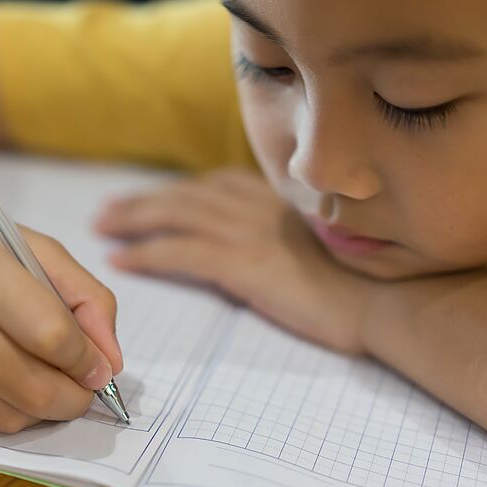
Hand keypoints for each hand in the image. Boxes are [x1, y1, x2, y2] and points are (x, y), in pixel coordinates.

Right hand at [0, 200, 122, 432]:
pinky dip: (0, 408)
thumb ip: (85, 296)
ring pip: (7, 416)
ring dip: (40, 409)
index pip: (53, 338)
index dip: (89, 361)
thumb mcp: (32, 247)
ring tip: (44, 381)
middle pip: (33, 388)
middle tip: (82, 389)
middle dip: (73, 398)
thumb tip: (110, 364)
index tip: (99, 366)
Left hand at [94, 168, 370, 352]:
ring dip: (132, 221)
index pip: (210, 185)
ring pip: (173, 217)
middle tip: (106, 211)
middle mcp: (256, 205)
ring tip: (102, 230)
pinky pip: (178, 253)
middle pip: (182, 195)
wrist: (384, 301)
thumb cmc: (359, 284)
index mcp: (275, 198)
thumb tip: (253, 253)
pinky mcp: (241, 262)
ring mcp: (247, 231)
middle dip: (140, 202)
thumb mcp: (316, 247)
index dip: (172, 190)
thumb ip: (280, 238)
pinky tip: (120, 261)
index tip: (144, 197)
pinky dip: (145, 255)